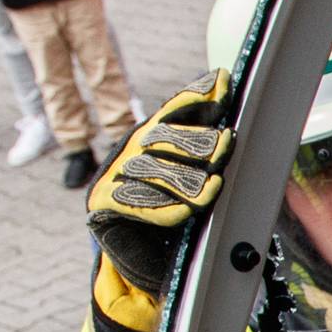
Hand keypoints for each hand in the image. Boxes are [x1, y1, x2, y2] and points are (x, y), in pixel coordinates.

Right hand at [86, 70, 233, 292]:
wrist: (134, 249)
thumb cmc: (168, 202)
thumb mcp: (187, 167)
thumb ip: (202, 136)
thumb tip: (224, 89)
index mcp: (152, 134)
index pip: (175, 109)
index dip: (198, 95)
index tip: (224, 83)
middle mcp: (132, 149)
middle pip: (166, 137)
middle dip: (200, 141)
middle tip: (226, 144)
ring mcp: (116, 174)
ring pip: (156, 171)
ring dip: (189, 179)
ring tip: (213, 185)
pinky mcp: (104, 202)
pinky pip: (141, 204)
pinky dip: (167, 209)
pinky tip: (186, 210)